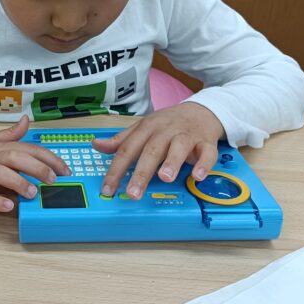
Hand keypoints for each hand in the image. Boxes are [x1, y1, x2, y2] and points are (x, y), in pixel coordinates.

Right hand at [0, 115, 70, 211]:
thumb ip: (9, 134)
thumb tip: (27, 121)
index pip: (27, 149)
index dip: (48, 158)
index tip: (65, 169)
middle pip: (15, 157)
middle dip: (37, 167)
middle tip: (54, 179)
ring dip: (17, 182)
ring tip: (32, 193)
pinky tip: (8, 206)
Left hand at [93, 102, 223, 199]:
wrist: (200, 111)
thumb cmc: (167, 124)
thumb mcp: (142, 128)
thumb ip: (121, 140)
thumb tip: (97, 145)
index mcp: (146, 128)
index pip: (127, 149)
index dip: (116, 170)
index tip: (107, 188)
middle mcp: (165, 131)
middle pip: (151, 150)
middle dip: (142, 172)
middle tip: (133, 192)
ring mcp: (186, 136)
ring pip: (178, 147)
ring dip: (172, 162)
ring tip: (165, 178)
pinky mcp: (206, 142)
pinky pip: (207, 153)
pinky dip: (204, 164)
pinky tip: (198, 176)